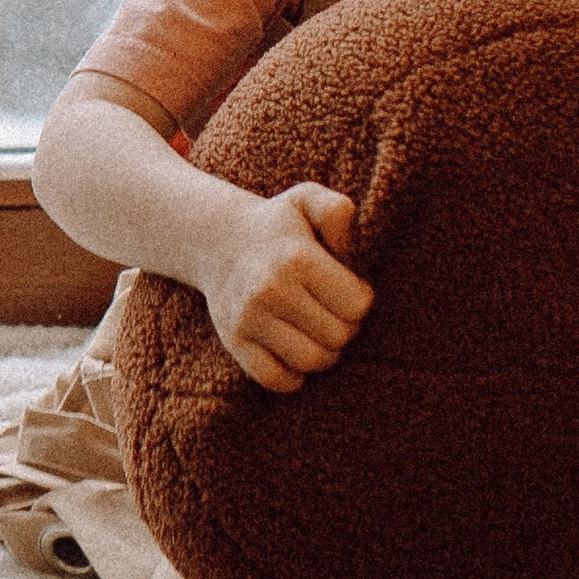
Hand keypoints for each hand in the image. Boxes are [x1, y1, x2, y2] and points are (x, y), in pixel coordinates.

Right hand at [199, 181, 369, 392]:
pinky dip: (294, 376)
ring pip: (311, 362)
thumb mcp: (307, 199)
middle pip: (338, 336)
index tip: (350, 289)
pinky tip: (297, 354)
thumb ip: (337, 211)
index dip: (362, 299)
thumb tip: (347, 250)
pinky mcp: (234, 341)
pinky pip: (276, 380)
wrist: (216, 240)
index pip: (357, 305)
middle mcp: (271, 290)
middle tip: (335, 312)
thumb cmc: (276, 225)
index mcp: (297, 258)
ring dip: (326, 354)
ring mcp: (249, 319)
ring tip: (321, 333)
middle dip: (346, 327)